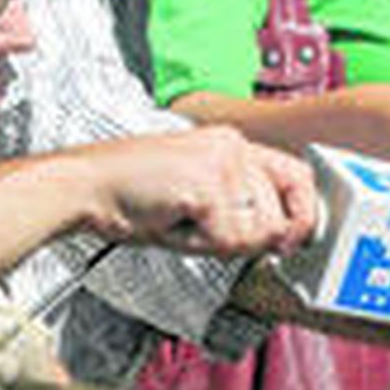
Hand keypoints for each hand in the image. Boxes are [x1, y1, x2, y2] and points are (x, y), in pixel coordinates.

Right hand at [85, 127, 319, 258]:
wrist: (84, 189)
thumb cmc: (137, 199)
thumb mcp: (204, 199)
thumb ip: (247, 210)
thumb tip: (288, 238)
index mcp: (233, 145)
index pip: (299, 176)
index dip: (305, 214)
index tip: (294, 240)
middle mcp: (234, 147)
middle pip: (281, 215)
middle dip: (252, 239)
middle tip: (209, 232)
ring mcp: (222, 163)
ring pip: (258, 232)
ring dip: (220, 242)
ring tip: (183, 221)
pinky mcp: (208, 184)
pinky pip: (229, 239)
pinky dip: (200, 244)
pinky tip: (173, 222)